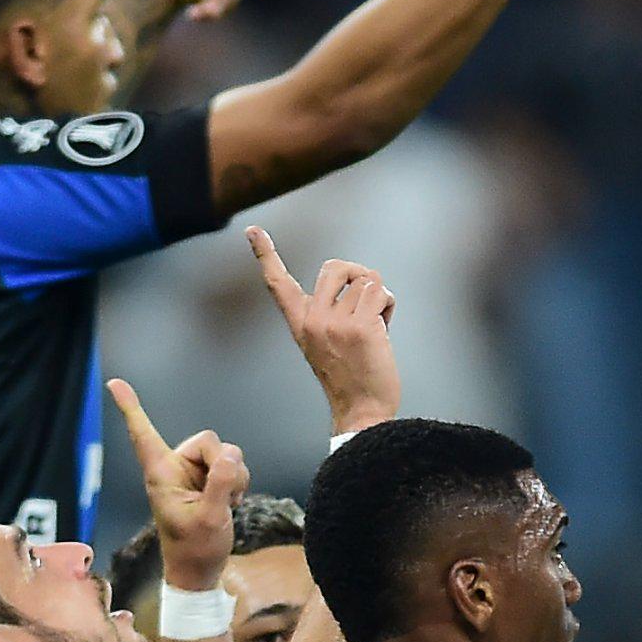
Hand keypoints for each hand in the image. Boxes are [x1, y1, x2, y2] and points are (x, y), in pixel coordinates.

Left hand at [107, 376, 246, 591]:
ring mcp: (192, 472)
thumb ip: (220, 485)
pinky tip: (230, 502)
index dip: (130, 407)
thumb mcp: (210, 519)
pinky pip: (232, 464)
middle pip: (208, 440)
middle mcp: (174, 467)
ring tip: (226, 503)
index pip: (143, 434)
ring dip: (234, 476)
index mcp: (161, 474)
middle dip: (225, 464)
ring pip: (225, 452)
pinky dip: (237, 482)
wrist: (202, 571)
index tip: (113, 381)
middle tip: (227, 496)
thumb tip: (229, 456)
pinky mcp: (208, 478)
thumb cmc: (196, 550)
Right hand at [247, 226, 401, 431]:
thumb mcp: (326, 344)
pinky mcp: (360, 327)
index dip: (265, 254)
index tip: (252, 230)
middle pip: (335, 267)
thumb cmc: (351, 379)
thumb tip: (360, 284)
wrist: (362, 411)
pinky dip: (388, 305)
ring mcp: (335, 324)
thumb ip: (332, 313)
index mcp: (301, 324)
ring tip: (375, 325)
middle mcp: (313, 321)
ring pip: (366, 280)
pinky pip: (380, 292)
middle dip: (357, 275)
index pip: (278, 284)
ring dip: (378, 298)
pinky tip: (384, 327)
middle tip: (366, 300)